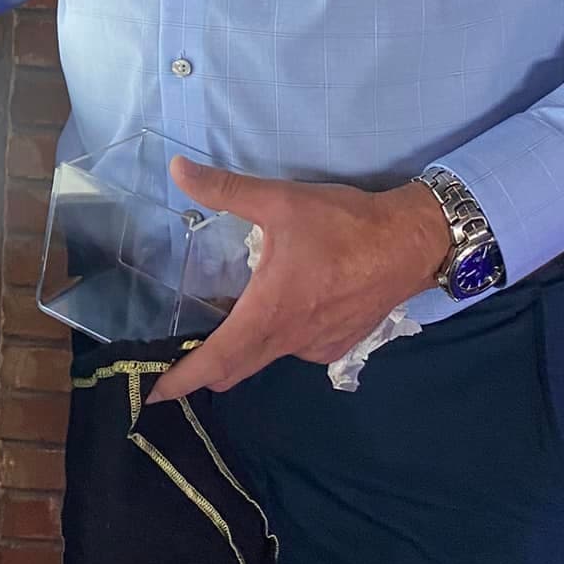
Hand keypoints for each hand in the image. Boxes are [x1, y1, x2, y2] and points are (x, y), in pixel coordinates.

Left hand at [146, 156, 447, 403]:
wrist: (411, 243)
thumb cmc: (343, 224)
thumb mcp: (279, 200)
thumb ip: (225, 189)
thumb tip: (175, 169)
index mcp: (269, 312)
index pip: (216, 359)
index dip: (181, 379)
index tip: (153, 394)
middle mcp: (290, 339)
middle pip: (235, 368)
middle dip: (202, 373)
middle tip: (171, 370)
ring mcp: (316, 347)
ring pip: (265, 359)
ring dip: (240, 354)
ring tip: (220, 334)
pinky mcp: (338, 345)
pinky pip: (294, 350)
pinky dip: (275, 342)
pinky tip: (276, 315)